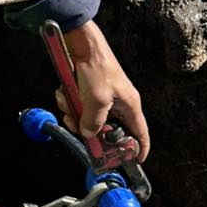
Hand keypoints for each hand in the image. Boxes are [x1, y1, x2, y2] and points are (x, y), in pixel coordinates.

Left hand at [59, 20, 149, 160]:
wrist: (81, 44)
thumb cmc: (97, 67)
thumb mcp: (96, 100)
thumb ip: (93, 123)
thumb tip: (88, 135)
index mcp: (129, 105)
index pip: (140, 133)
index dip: (139, 149)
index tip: (136, 161)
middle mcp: (118, 103)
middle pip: (106, 129)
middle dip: (89, 130)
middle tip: (79, 127)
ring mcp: (102, 97)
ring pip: (87, 118)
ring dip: (74, 113)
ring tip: (69, 103)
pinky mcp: (87, 90)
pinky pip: (78, 106)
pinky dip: (69, 102)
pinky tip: (65, 93)